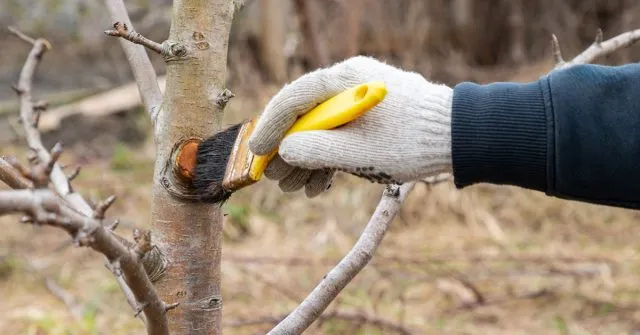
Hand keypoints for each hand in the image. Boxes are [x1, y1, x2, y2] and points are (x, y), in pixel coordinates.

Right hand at [248, 56, 452, 196]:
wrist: (462, 139)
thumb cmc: (413, 141)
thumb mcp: (358, 152)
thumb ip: (316, 149)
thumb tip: (285, 150)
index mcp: (346, 80)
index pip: (294, 98)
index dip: (271, 127)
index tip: (257, 153)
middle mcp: (351, 83)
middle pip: (305, 115)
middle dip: (289, 151)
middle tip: (276, 179)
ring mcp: (361, 99)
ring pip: (322, 128)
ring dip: (308, 160)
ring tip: (297, 190)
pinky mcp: (372, 116)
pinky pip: (341, 134)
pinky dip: (329, 158)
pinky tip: (319, 185)